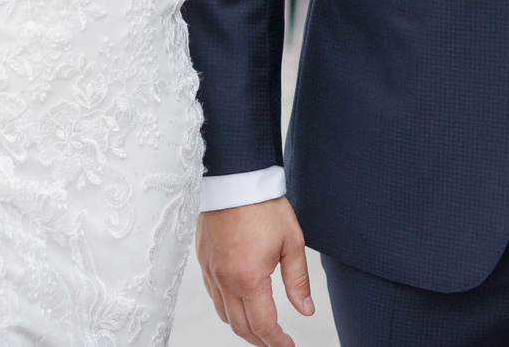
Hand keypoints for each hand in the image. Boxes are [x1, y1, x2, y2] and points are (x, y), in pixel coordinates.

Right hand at [197, 196, 314, 345]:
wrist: (235, 177)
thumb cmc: (263, 205)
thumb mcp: (291, 243)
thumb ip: (298, 281)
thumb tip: (305, 309)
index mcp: (248, 278)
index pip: (263, 325)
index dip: (276, 342)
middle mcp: (224, 280)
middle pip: (240, 326)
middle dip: (260, 341)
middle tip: (276, 344)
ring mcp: (210, 271)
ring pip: (223, 314)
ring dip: (242, 327)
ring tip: (260, 330)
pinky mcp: (203, 261)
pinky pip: (213, 296)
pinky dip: (227, 308)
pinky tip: (239, 305)